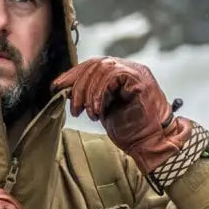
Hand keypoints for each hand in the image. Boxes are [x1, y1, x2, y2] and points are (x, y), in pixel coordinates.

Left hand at [53, 57, 195, 174]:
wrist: (151, 144)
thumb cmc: (130, 131)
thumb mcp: (103, 109)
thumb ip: (90, 95)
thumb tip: (66, 88)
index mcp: (121, 73)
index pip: (93, 64)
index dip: (73, 74)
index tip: (57, 87)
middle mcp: (130, 68)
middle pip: (95, 63)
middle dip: (78, 85)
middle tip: (74, 108)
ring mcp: (136, 71)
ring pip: (102, 68)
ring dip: (88, 92)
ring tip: (87, 113)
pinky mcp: (140, 79)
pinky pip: (112, 76)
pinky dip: (99, 93)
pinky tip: (97, 110)